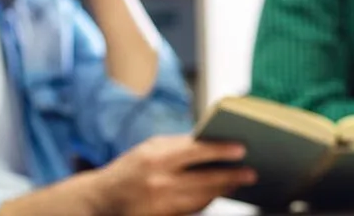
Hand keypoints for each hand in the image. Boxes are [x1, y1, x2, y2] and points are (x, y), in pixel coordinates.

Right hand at [92, 135, 256, 215]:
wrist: (103, 199)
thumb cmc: (129, 169)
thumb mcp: (148, 149)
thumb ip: (177, 146)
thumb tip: (210, 144)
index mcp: (156, 158)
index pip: (195, 152)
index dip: (220, 150)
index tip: (241, 149)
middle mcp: (160, 182)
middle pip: (205, 180)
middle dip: (231, 177)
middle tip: (251, 173)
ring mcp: (163, 204)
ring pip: (203, 198)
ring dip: (222, 190)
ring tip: (237, 182)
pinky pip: (194, 210)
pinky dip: (207, 200)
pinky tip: (217, 193)